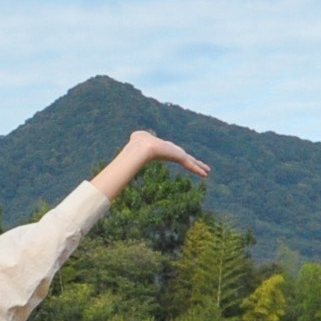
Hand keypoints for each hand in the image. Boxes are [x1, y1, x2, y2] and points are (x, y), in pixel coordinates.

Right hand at [92, 131, 209, 202]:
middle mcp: (172, 150)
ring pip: (191, 161)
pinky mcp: (180, 156)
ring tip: (208, 172)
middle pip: (185, 157)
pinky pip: (191, 165)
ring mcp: (177, 153)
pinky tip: (206, 174)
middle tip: (201, 166)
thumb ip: (128, 155)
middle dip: (193, 161)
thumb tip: (113, 163)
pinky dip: (199, 169)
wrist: (142, 146)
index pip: (174, 154)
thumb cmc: (136, 146)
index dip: (180, 157)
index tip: (184, 159)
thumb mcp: (131, 151)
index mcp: (163, 148)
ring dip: (200, 167)